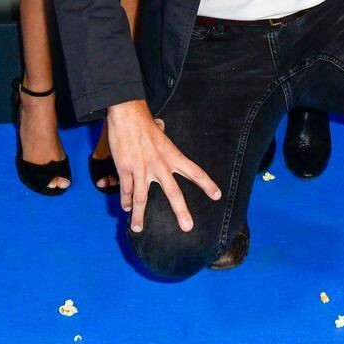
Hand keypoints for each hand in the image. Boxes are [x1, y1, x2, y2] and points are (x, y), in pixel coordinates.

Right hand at [106, 100, 220, 232]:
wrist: (127, 114)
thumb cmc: (144, 123)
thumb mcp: (161, 134)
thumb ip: (162, 143)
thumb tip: (162, 128)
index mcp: (172, 156)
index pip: (194, 171)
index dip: (207, 184)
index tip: (217, 196)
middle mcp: (160, 165)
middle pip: (173, 193)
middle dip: (181, 212)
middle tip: (188, 227)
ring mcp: (142, 169)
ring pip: (142, 199)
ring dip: (139, 216)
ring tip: (137, 229)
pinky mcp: (126, 169)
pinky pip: (127, 190)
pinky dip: (126, 201)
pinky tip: (126, 208)